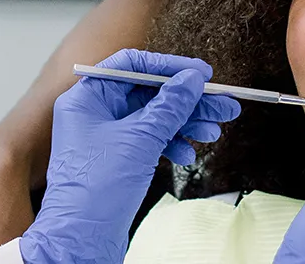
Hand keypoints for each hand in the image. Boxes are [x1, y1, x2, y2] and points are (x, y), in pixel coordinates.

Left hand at [19, 49, 241, 263]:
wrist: (81, 239)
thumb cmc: (96, 189)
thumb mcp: (141, 139)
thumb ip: (170, 106)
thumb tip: (192, 80)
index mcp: (86, 98)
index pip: (131, 66)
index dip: (168, 66)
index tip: (200, 72)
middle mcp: (92, 113)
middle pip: (147, 94)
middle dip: (186, 100)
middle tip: (223, 104)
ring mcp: (103, 138)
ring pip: (151, 120)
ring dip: (184, 123)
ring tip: (215, 130)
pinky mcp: (115, 160)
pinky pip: (147, 142)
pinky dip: (170, 144)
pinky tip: (189, 153)